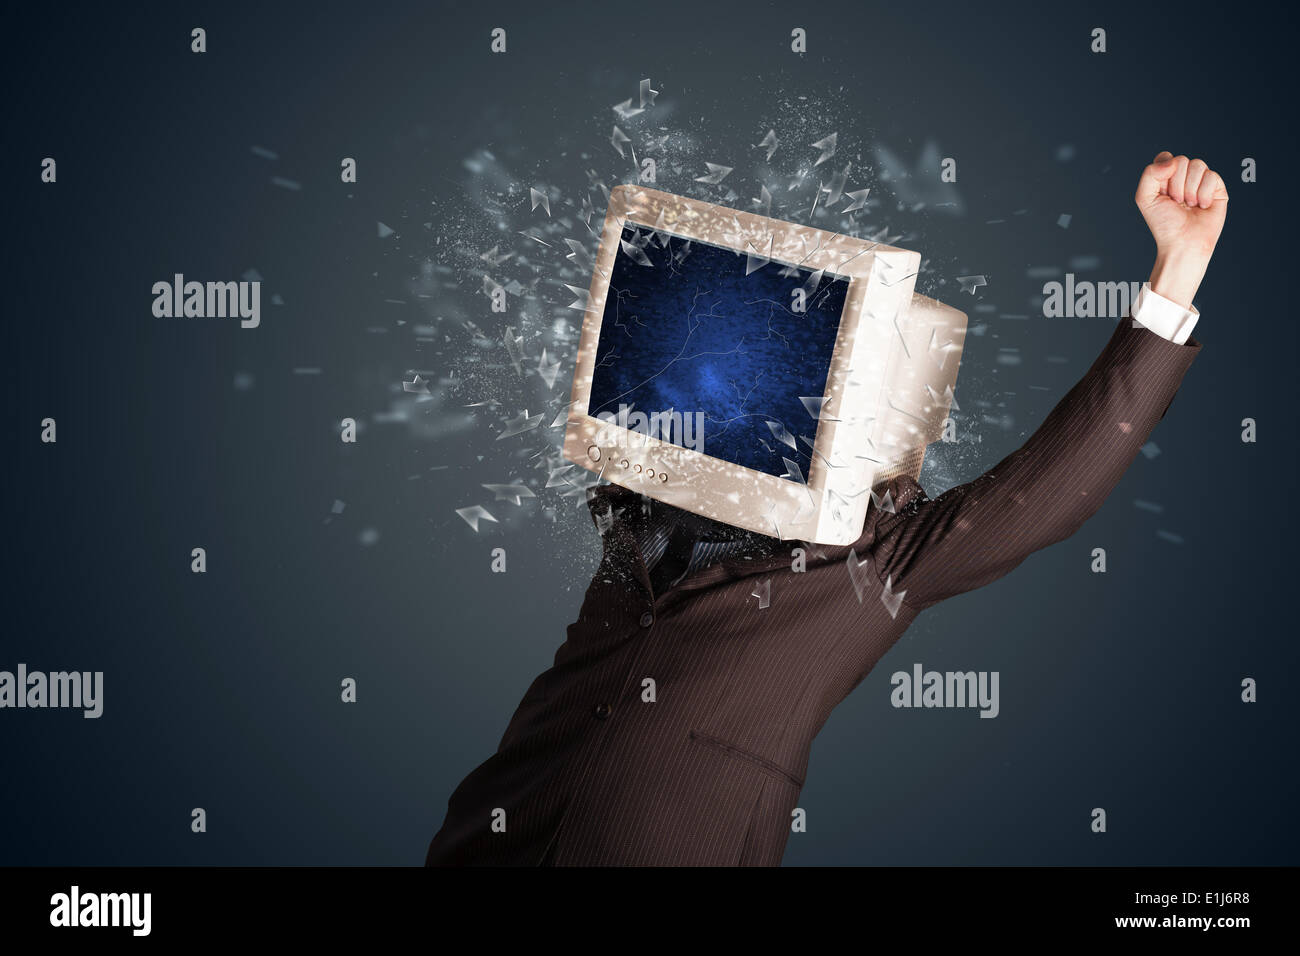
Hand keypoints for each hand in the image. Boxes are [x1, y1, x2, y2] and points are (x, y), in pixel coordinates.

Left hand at [1135, 151, 1227, 307]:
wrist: (1183, 242)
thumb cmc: (1164, 224)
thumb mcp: (1145, 198)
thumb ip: (1150, 173)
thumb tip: (1172, 160)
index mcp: (1166, 178)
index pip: (1166, 157)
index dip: (1164, 172)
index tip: (1162, 191)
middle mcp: (1184, 177)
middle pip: (1182, 160)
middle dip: (1176, 184)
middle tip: (1176, 202)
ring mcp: (1201, 182)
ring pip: (1198, 165)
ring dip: (1190, 189)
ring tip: (1189, 205)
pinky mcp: (1217, 188)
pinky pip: (1212, 176)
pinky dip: (1204, 193)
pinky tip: (1201, 206)